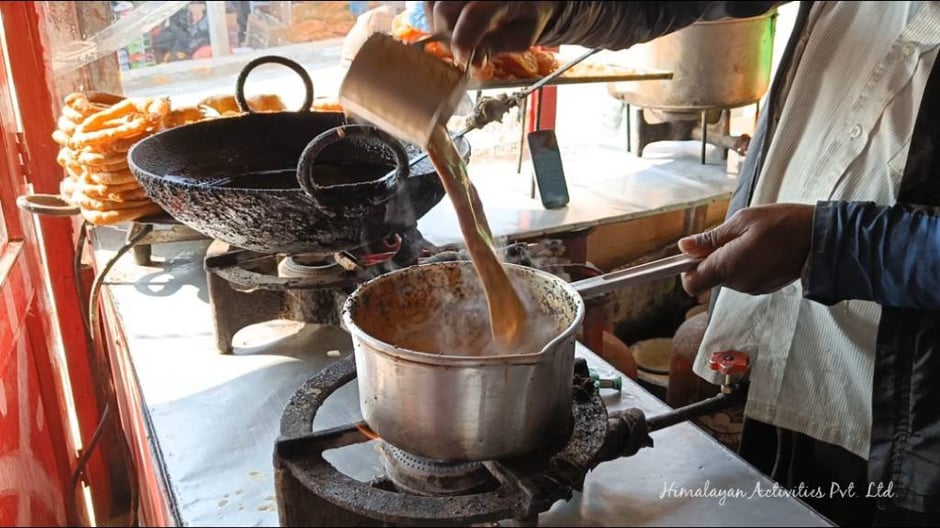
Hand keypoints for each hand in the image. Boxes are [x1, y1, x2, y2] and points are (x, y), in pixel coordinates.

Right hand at [425, 1, 558, 64]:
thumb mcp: (521, 37)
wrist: (528, 0)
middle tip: (463, 52)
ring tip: (458, 38)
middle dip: (449, 37)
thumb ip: (497, 46)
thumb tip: (472, 61)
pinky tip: (451, 27)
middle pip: (445, 9)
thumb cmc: (527, 16)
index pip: (474, 13)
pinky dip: (435, 18)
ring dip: (439, 27)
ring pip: (432, 5)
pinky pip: (429, 2)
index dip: (463, 41)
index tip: (463, 60)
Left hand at [677, 204, 815, 296]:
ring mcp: (752, 288)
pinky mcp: (764, 287)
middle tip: (731, 236)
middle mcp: (738, 283)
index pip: (691, 283)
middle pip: (709, 277)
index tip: (694, 251)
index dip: (686, 268)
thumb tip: (683, 247)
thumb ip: (710, 238)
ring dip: (730, 259)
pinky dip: (745, 264)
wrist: (822, 239)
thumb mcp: (742, 221)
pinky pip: (743, 277)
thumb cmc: (783, 224)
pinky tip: (761, 249)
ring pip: (727, 276)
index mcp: (728, 267)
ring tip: (751, 240)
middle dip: (712, 258)